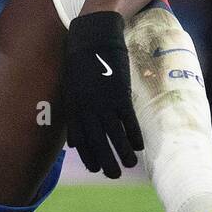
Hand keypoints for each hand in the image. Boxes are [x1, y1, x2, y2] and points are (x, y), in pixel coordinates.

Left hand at [63, 10, 143, 177]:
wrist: (93, 36)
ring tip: (129, 165)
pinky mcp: (120, 95)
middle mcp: (87, 109)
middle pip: (97, 142)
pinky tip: (139, 147)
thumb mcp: (72, 86)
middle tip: (113, 175)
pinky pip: (128, 121)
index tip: (95, 168)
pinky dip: (134, 136)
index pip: (80, 140)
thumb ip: (75, 110)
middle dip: (105, 161)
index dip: (88, 156)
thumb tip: (73, 137)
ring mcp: (104, 103)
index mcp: (74, 107)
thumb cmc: (82, 60)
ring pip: (114, 135)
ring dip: (122, 153)